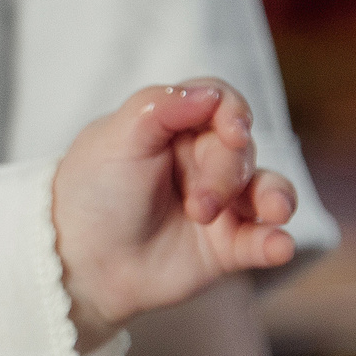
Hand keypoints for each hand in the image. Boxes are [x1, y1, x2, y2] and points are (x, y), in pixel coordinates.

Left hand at [51, 80, 298, 353]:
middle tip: (197, 205)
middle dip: (226, 173)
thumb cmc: (92, 193)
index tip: (232, 133)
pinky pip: (264, 240)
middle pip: (241, 149)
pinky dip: (277, 242)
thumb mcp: (115, 139)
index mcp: (173, 128)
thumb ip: (160, 107)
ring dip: (274, 197)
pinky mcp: (226, 246)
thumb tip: (213, 94)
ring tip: (274, 212)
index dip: (234, 114)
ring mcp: (219, 204)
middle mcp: (201, 161)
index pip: (220, 105)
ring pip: (268, 189)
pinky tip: (279, 246)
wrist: (77, 261)